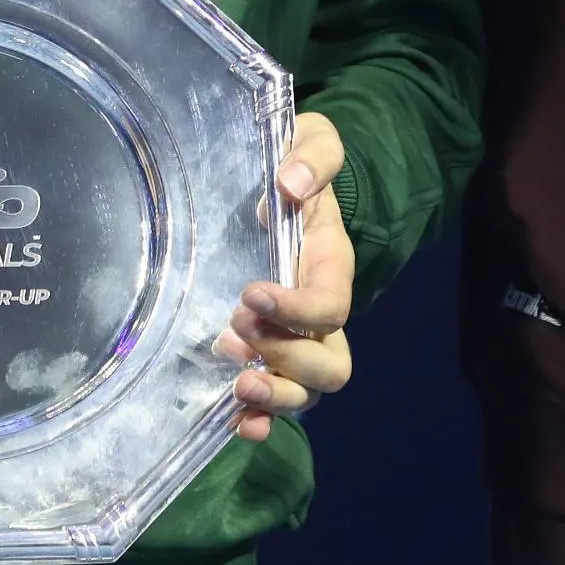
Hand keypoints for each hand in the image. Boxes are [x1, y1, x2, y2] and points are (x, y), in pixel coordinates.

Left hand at [220, 112, 352, 439]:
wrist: (293, 182)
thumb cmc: (302, 165)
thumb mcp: (315, 141)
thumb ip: (312, 155)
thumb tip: (292, 183)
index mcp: (331, 264)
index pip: (330, 305)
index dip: (296, 311)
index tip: (251, 292)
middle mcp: (323, 314)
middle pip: (329, 365)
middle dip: (284, 357)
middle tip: (236, 328)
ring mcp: (300, 340)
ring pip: (308, 394)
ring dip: (274, 395)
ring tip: (236, 381)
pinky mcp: (272, 354)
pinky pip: (278, 404)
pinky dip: (260, 421)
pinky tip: (233, 422)